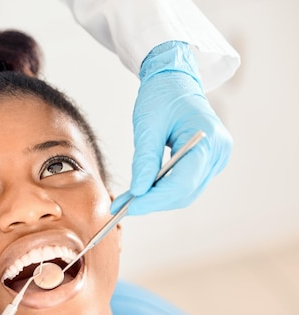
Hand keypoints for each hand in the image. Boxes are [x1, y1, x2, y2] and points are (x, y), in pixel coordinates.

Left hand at [111, 41, 231, 215]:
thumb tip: (138, 191)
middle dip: (152, 202)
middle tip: (121, 207)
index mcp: (209, 139)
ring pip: (184, 192)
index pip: (183, 182)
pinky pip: (184, 184)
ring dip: (155, 199)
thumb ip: (145, 160)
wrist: (175, 80)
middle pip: (185, 192)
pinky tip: (141, 190)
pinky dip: (162, 190)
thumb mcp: (148, 126)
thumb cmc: (162, 96)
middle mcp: (219, 152)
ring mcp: (216, 158)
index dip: (155, 199)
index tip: (129, 207)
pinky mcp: (207, 162)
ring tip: (127, 200)